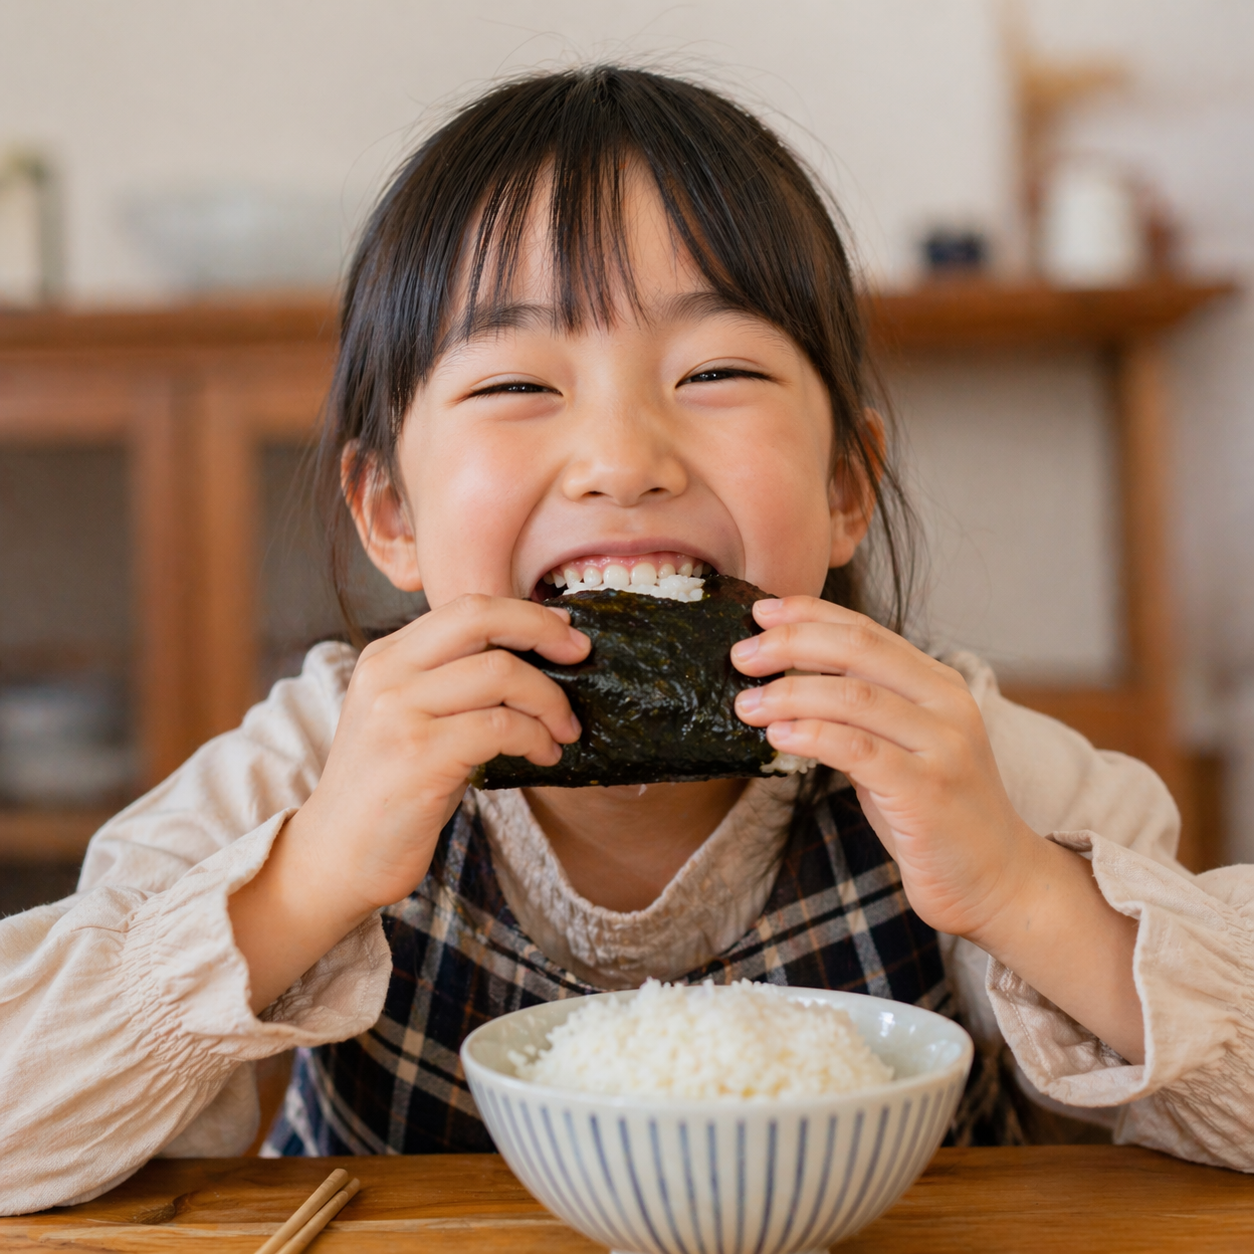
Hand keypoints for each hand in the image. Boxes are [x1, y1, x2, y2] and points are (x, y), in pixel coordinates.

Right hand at [229, 595, 587, 1010]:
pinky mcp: (419, 756)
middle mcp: (387, 673)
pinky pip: (500, 726)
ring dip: (550, 700)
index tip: (565, 633)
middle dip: (541, 629)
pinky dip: (536, 737)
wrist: (338, 857)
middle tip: (581, 656)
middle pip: (480, 617)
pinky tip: (544, 755)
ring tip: (563, 730)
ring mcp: (398, 713)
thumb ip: (455, 681)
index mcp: (386, 656)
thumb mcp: (412, 718)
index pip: (466, 607)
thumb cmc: (391, 789)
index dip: (525, 613)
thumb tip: (534, 653)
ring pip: (500, 672)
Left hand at [730, 596, 1037, 943]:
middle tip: (742, 655)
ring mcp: (942, 747)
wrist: (999, 881)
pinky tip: (778, 737)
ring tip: (747, 704)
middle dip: (791, 643)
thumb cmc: (934, 813)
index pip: (867, 630)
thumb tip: (786, 679)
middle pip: (859, 649)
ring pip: (854, 697)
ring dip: (790, 694)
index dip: (809, 614)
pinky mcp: (927, 792)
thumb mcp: (900, 747)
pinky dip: (812, 736)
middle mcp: (947, 705)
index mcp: (939, 684)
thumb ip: (861, 712)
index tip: (760, 610)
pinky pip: (859, 750)